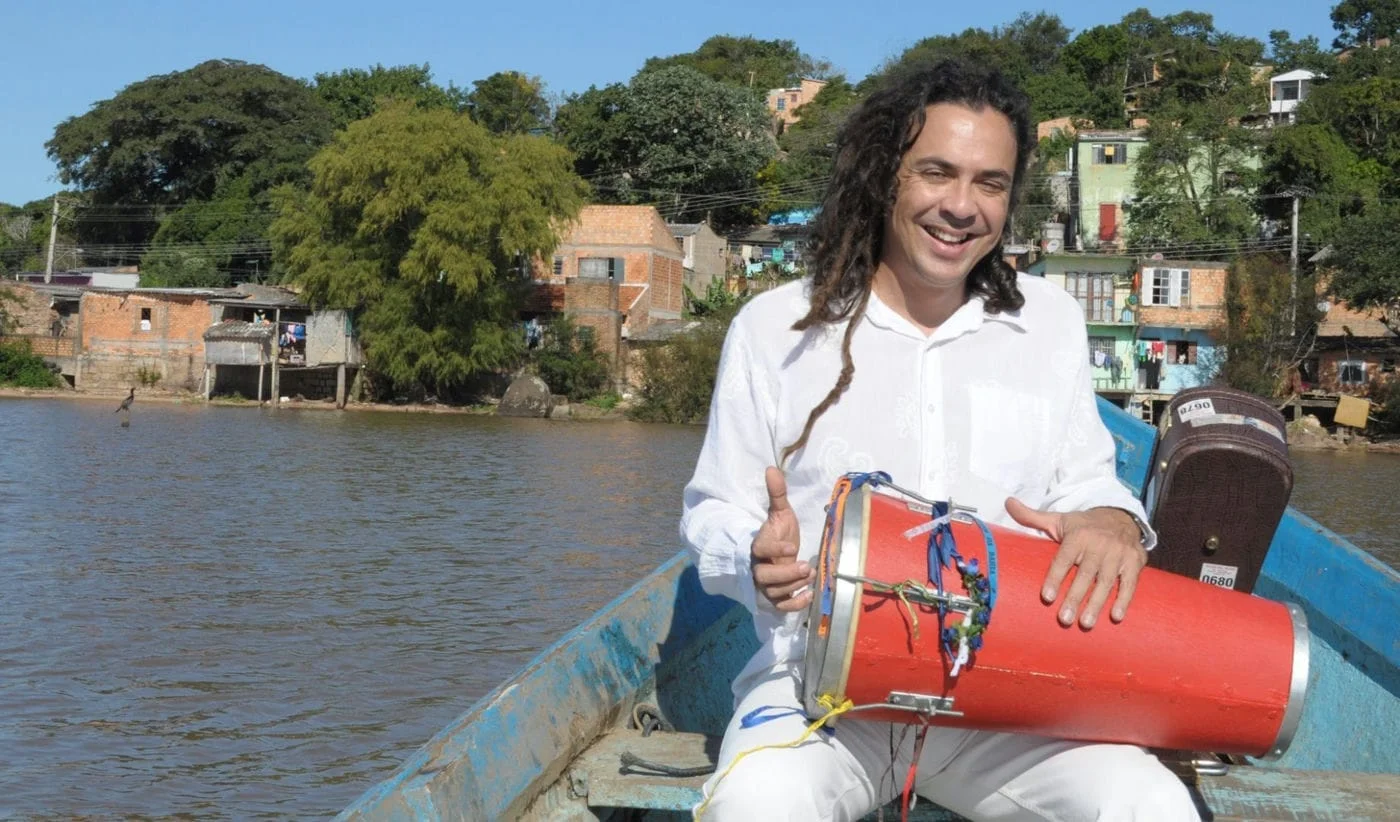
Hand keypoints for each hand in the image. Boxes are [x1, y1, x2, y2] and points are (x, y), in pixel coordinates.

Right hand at [751, 467, 812, 612]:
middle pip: (765, 577)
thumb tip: (771, 468)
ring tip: (812, 574)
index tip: (793, 546)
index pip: (760, 550)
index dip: (774, 549)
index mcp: (758, 546)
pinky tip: (810, 596)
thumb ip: (777, 494)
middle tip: (807, 566)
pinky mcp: (776, 598)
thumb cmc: (779, 533)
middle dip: (786, 574)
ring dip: (794, 586)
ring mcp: (766, 586)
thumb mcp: (780, 513)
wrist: (776, 553)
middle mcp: (759, 568)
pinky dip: (795, 605)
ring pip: (774, 592)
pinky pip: (781, 607)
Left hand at [1006, 499, 1146, 629]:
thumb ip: (1031, 516)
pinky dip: (1124, 599)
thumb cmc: (1082, 526)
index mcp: (1078, 535)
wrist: (1120, 517)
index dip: (1055, 577)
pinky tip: (1115, 616)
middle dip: (1074, 597)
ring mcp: (1118, 553)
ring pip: (1106, 582)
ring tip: (1085, 623)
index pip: (1064, 558)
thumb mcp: (1058, 519)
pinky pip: (1130, 583)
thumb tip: (1008, 502)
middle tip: (1064, 619)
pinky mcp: (1134, 562)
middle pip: (1085, 574)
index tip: (1047, 597)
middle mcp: (1099, 544)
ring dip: (1096, 604)